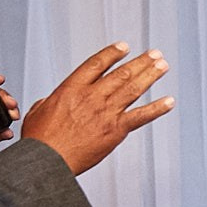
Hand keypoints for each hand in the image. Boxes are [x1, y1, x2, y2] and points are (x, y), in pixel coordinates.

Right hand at [19, 43, 173, 174]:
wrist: (47, 160)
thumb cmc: (40, 140)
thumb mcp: (38, 111)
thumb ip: (51, 101)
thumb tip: (52, 100)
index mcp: (71, 88)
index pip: (96, 63)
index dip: (112, 53)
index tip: (124, 46)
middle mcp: (91, 96)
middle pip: (121, 73)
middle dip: (141, 61)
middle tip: (155, 54)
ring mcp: (105, 112)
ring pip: (134, 88)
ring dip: (151, 75)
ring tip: (163, 66)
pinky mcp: (115, 130)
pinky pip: (141, 116)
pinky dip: (157, 108)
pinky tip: (169, 102)